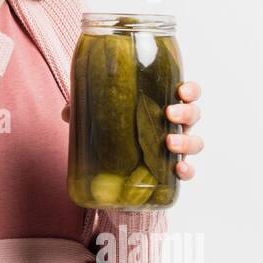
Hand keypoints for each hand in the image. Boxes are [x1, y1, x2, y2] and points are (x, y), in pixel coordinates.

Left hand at [60, 79, 203, 180]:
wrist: (114, 173)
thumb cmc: (116, 131)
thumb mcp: (99, 115)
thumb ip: (84, 109)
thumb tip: (67, 111)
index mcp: (163, 104)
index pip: (186, 93)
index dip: (190, 90)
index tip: (181, 89)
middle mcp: (175, 125)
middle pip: (193, 115)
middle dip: (186, 113)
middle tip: (169, 113)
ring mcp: (175, 148)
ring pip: (195, 141)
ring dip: (187, 141)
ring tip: (170, 142)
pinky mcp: (172, 172)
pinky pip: (187, 171)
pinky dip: (187, 170)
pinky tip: (179, 169)